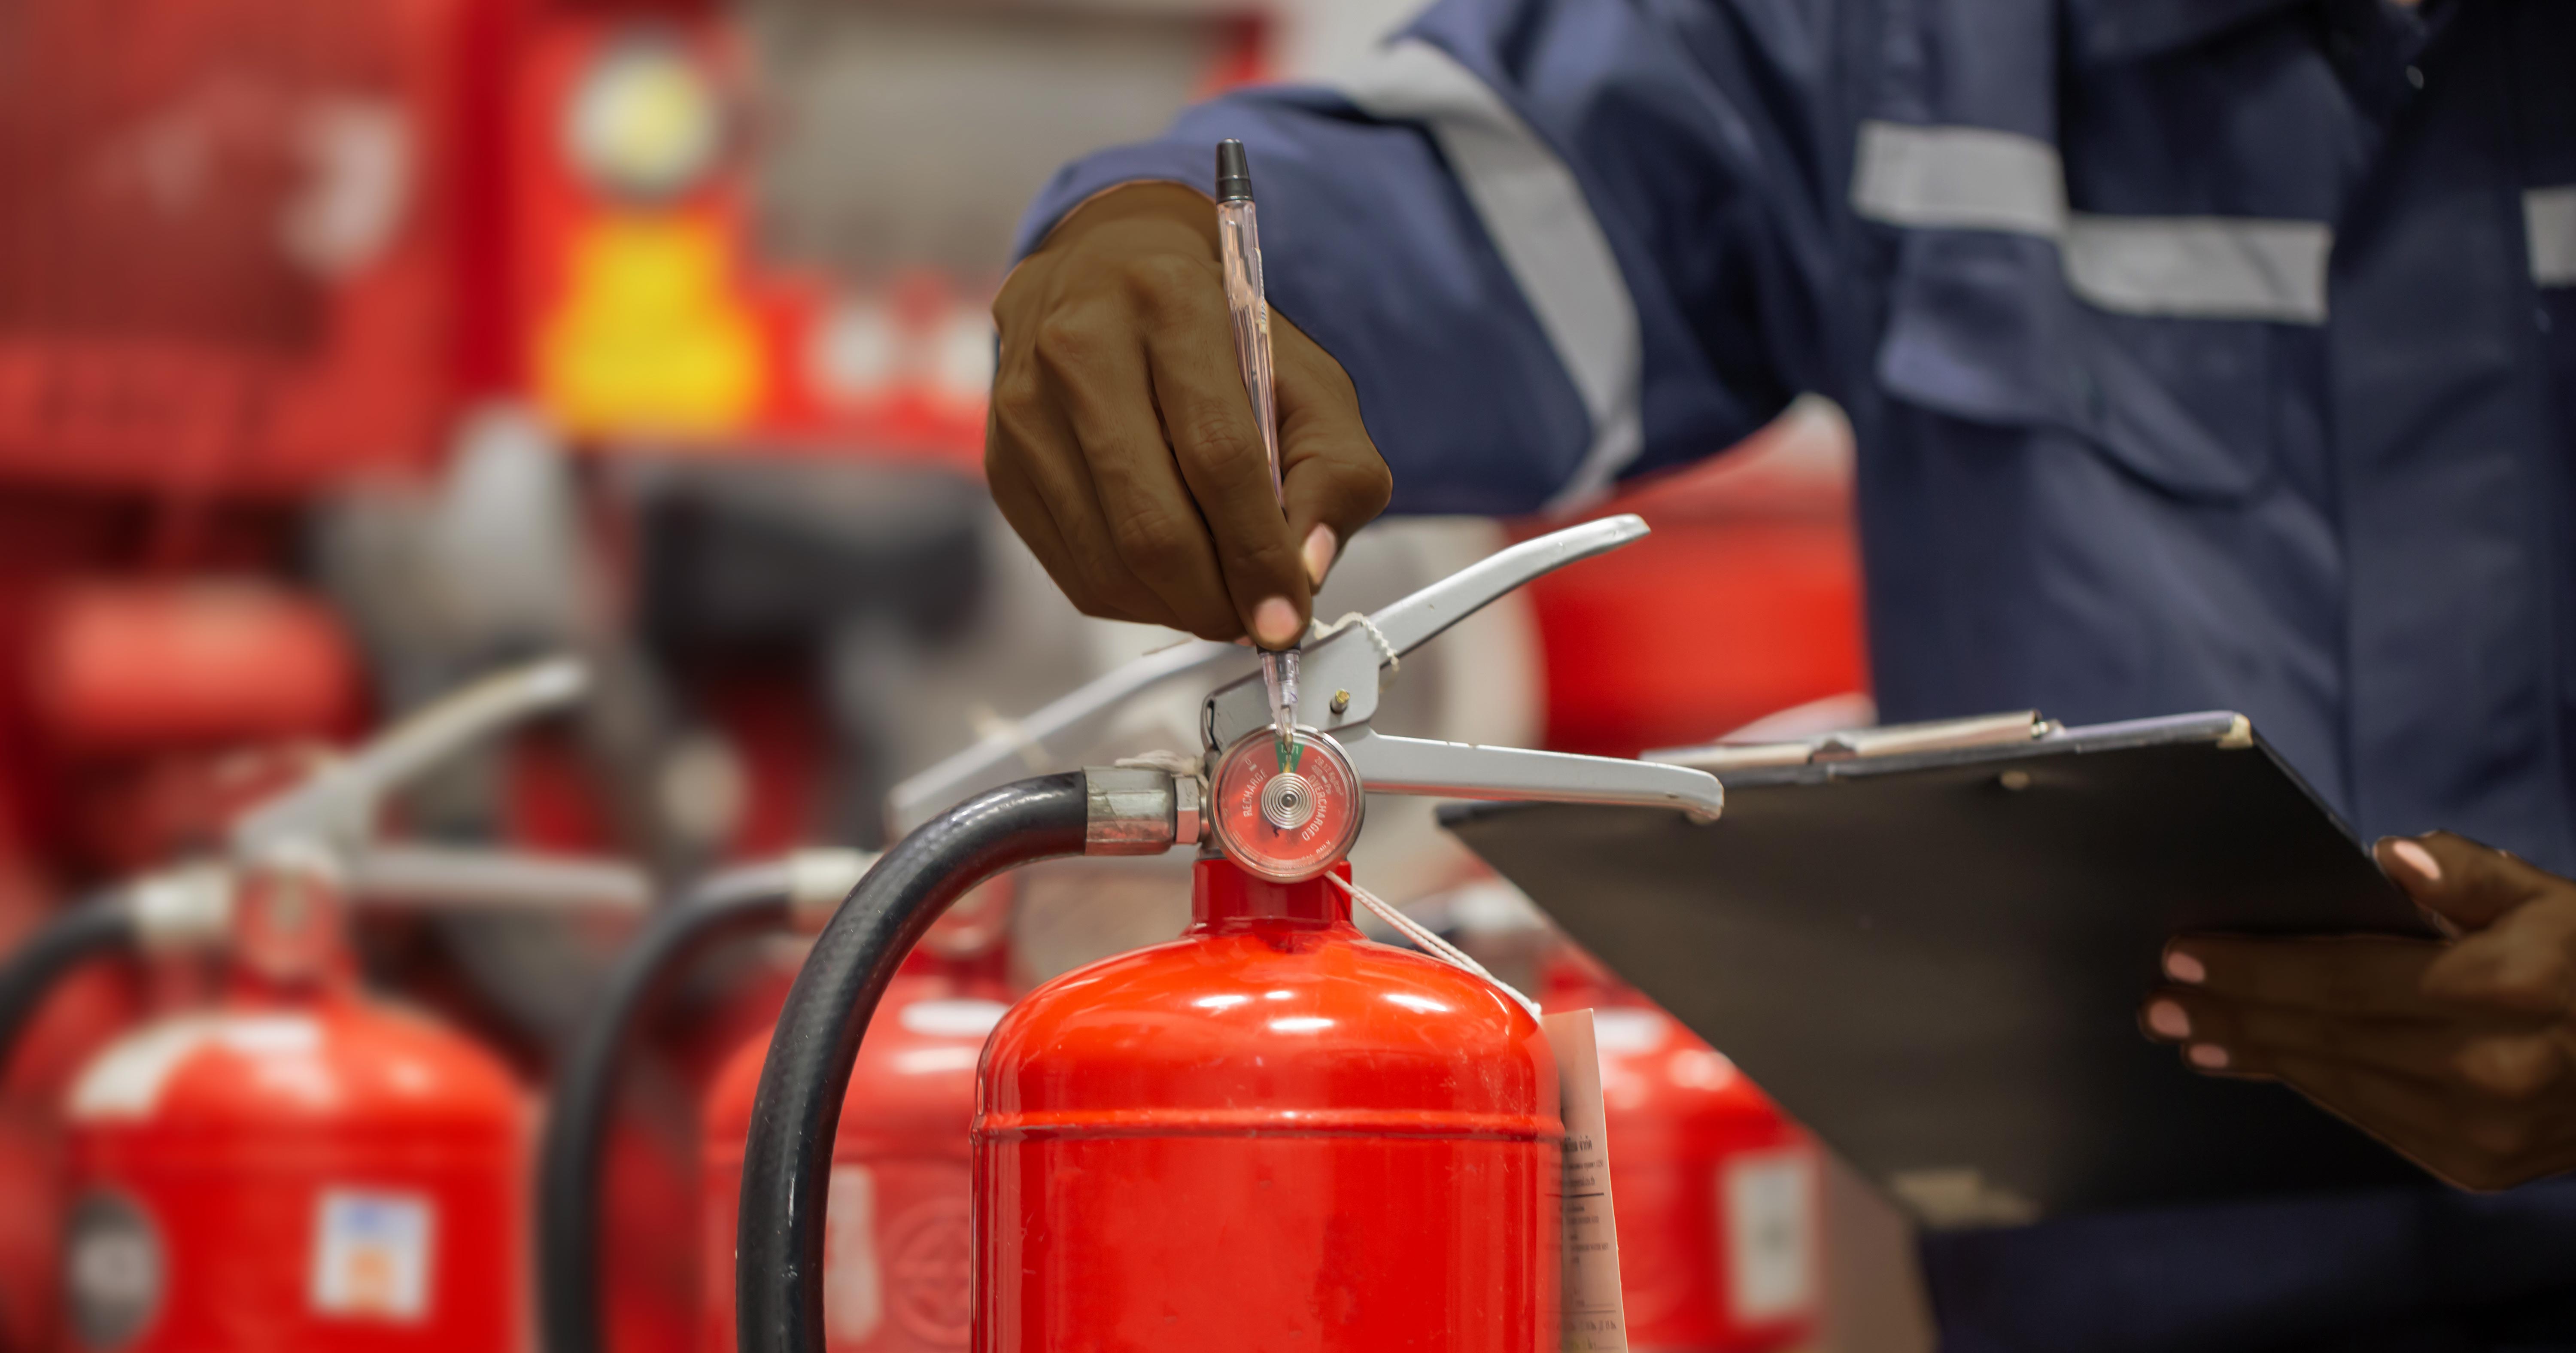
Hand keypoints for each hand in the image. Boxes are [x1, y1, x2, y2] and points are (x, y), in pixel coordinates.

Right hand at [987, 182, 1392, 645]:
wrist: (1110, 275)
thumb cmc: (1220, 336)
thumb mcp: (1311, 383)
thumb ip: (1335, 473)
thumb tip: (1306, 571)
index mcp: (1170, 304)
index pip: (1219, 456)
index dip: (1258, 555)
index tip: (1287, 620)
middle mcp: (1080, 346)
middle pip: (1151, 524)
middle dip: (1217, 599)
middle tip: (1257, 620)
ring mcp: (1025, 407)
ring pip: (1107, 562)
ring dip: (1179, 607)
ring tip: (1222, 596)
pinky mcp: (1002, 462)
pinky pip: (1073, 571)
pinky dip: (1135, 598)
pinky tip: (1170, 576)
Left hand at [2141, 833, 2575, 1188]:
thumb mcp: (2554, 901)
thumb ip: (2473, 875)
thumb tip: (2393, 858)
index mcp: (2504, 989)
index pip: (2345, 977)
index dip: (2257, 968)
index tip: (2185, 954)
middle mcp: (2489, 1068)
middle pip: (2328, 1035)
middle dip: (2233, 1016)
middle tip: (2157, 1001)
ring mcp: (2483, 1130)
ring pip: (2340, 1084)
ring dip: (2259, 1056)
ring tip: (2190, 1032)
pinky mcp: (2477, 1168)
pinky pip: (2370, 1120)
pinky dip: (2313, 1087)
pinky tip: (2265, 1064)